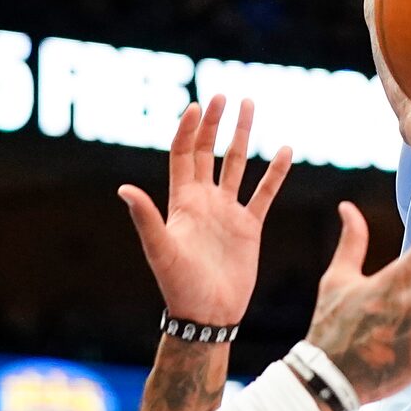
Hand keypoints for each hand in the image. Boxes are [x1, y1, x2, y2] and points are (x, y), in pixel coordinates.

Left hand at [118, 96, 292, 328]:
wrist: (207, 315)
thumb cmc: (179, 286)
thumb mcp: (160, 250)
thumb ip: (146, 218)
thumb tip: (124, 190)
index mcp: (181, 202)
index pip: (183, 155)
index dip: (188, 130)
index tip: (197, 105)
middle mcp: (203, 202)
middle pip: (207, 152)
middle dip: (214, 123)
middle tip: (222, 95)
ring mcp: (227, 213)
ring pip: (236, 165)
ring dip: (242, 136)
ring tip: (250, 104)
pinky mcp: (248, 227)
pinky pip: (264, 194)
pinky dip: (275, 173)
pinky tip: (286, 150)